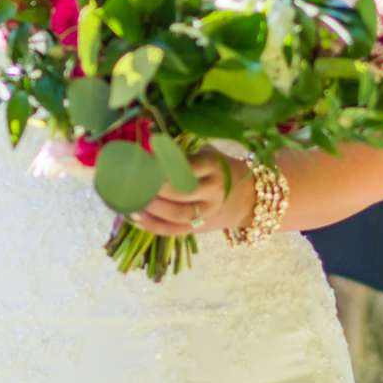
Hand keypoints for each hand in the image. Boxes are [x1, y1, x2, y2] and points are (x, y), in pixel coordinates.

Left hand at [133, 148, 255, 238]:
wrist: (249, 198)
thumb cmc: (220, 171)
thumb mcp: (209, 156)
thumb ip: (184, 156)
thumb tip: (147, 151)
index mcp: (214, 167)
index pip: (186, 166)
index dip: (163, 165)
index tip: (143, 161)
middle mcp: (213, 190)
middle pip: (181, 192)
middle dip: (155, 188)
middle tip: (134, 182)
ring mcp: (208, 211)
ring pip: (178, 214)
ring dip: (153, 208)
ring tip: (133, 200)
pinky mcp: (200, 227)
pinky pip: (175, 230)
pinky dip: (154, 226)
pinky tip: (137, 217)